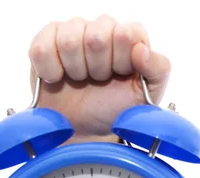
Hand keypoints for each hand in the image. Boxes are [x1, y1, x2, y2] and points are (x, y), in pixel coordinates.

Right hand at [27, 14, 171, 141]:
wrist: (84, 128)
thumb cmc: (116, 108)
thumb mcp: (147, 96)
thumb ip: (158, 69)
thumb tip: (141, 48)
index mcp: (131, 37)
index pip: (127, 33)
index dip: (121, 60)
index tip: (119, 76)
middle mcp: (103, 28)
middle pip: (97, 36)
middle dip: (98, 68)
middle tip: (99, 81)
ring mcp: (73, 31)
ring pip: (69, 41)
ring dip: (75, 70)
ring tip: (81, 80)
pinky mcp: (46, 40)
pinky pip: (42, 48)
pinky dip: (50, 71)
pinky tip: (58, 78)